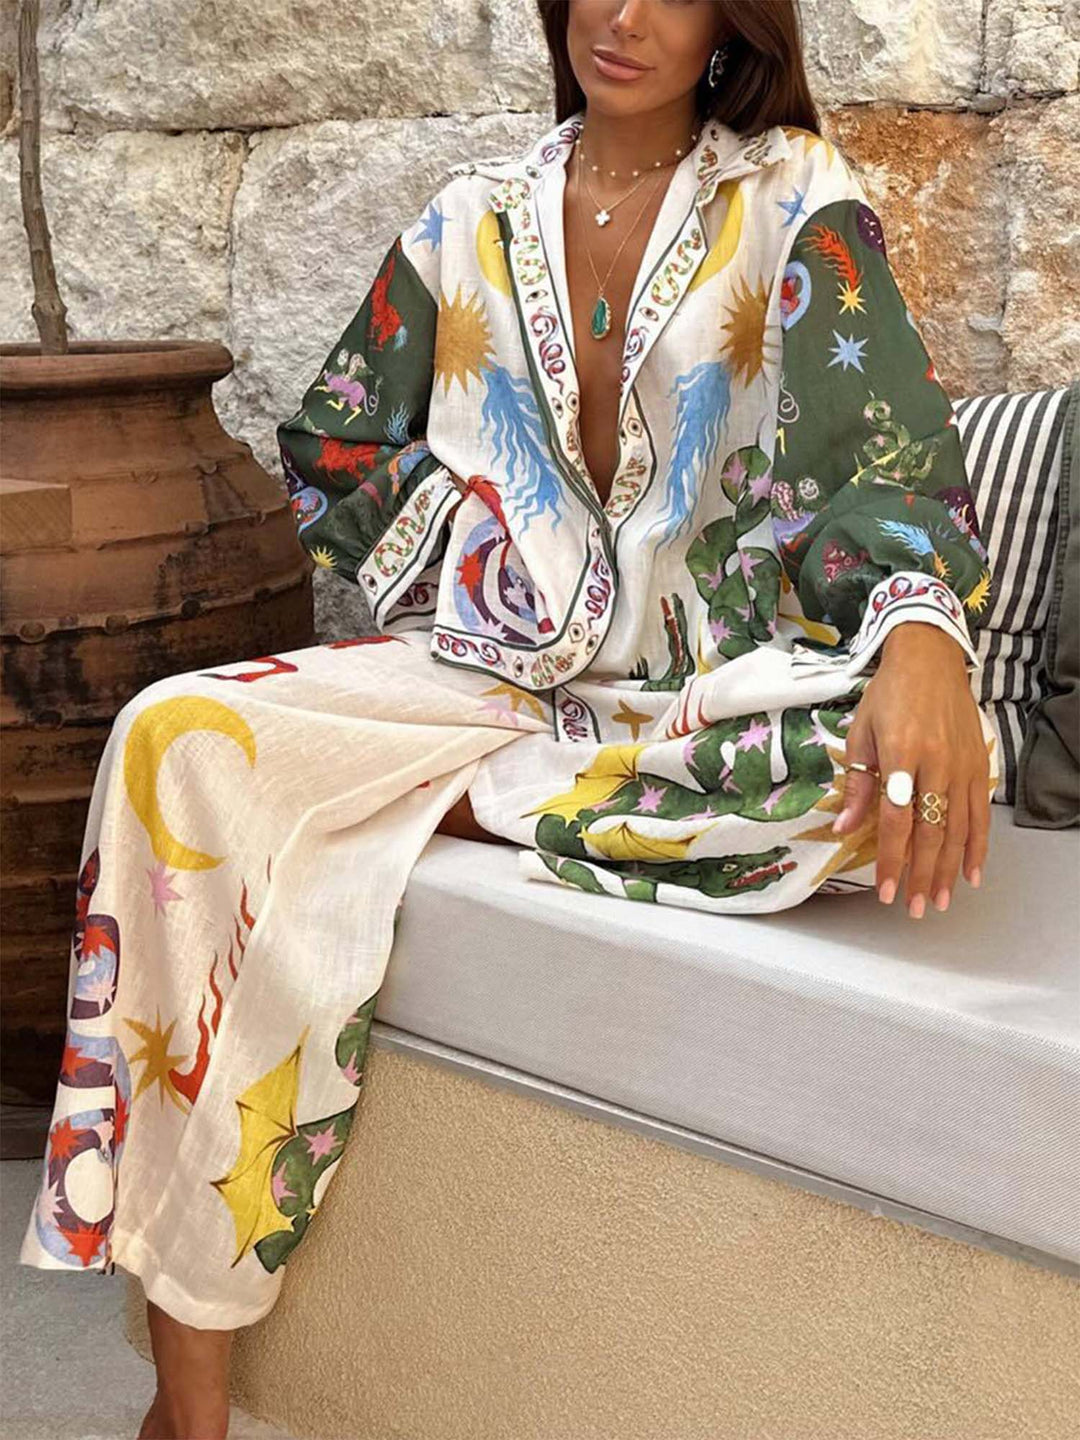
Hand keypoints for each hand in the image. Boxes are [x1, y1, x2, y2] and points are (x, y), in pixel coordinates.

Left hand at [832, 622, 990, 918]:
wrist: (929, 659)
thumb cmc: (888, 695)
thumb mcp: (861, 734)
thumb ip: (856, 786)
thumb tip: (844, 830)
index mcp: (901, 755)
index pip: (897, 821)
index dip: (893, 860)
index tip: (887, 891)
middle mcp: (936, 764)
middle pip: (931, 832)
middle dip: (921, 875)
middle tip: (914, 908)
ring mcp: (963, 766)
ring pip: (958, 830)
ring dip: (949, 870)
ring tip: (938, 901)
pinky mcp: (980, 766)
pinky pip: (980, 815)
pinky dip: (977, 847)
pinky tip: (971, 874)